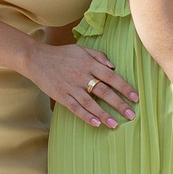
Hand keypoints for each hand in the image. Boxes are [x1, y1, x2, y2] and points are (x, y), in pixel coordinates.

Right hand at [25, 39, 139, 130]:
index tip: (135, 98)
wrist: (37, 59)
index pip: (112, 77)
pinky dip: (86, 116)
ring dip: (104, 114)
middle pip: (104, 92)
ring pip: (90, 103)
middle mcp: (82, 76)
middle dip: (119, 104)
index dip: (125, 88)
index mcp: (89, 64)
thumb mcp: (82, 49)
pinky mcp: (61, 96)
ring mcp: (71, 87)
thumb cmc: (62, 54)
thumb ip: (99, 56)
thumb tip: (114, 66)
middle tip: (131, 115)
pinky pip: (75, 108)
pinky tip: (96, 124)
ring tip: (115, 124)